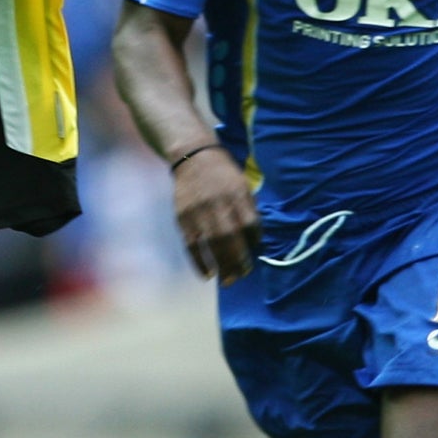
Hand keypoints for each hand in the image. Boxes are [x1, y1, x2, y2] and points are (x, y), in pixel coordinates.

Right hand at [173, 146, 260, 283]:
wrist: (192, 156)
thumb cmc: (223, 174)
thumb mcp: (242, 185)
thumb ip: (249, 210)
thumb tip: (255, 241)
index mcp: (238, 195)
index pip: (250, 224)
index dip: (254, 241)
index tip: (253, 254)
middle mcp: (219, 204)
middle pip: (231, 238)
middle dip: (238, 260)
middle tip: (241, 276)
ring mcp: (199, 212)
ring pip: (212, 244)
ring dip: (221, 265)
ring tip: (227, 281)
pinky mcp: (183, 217)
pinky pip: (192, 244)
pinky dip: (199, 262)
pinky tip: (206, 275)